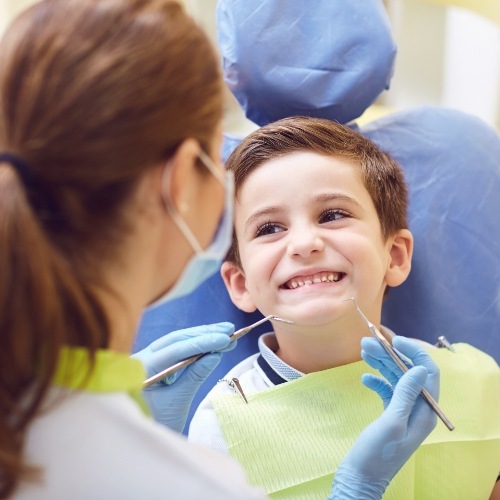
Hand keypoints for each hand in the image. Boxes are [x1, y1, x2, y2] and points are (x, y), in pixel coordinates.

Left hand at [132, 322, 234, 432]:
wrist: (141, 441)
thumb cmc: (156, 424)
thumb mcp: (177, 402)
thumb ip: (195, 375)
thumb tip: (215, 354)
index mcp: (141, 368)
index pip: (175, 349)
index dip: (202, 342)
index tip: (225, 338)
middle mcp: (141, 358)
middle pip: (176, 340)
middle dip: (204, 334)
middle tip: (229, 330)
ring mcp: (148, 359)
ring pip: (177, 342)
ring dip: (203, 336)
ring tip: (227, 333)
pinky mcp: (156, 363)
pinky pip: (177, 350)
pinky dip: (196, 346)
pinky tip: (212, 342)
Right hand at [329, 336, 438, 499]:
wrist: (361, 477)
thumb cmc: (377, 453)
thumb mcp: (392, 421)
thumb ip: (406, 394)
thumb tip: (420, 367)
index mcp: (425, 411)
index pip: (428, 373)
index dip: (414, 352)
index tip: (394, 340)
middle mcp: (417, 409)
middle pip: (408, 373)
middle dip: (390, 355)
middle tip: (366, 342)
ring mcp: (403, 412)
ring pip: (395, 379)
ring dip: (380, 364)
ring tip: (362, 350)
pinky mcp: (390, 415)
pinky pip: (386, 390)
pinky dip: (375, 381)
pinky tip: (364, 379)